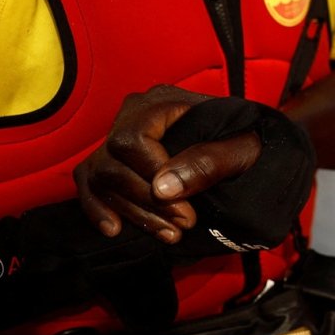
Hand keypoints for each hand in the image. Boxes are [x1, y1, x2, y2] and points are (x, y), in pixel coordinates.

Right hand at [74, 86, 261, 243]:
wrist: (244, 146)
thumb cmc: (247, 141)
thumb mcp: (243, 149)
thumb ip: (208, 162)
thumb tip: (162, 188)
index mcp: (162, 101)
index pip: (134, 140)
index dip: (153, 178)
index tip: (185, 210)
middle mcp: (132, 113)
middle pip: (114, 161)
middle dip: (147, 202)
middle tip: (182, 226)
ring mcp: (118, 136)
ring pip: (102, 176)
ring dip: (132, 212)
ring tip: (170, 234)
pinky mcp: (111, 160)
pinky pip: (87, 182)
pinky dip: (96, 207)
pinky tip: (115, 229)